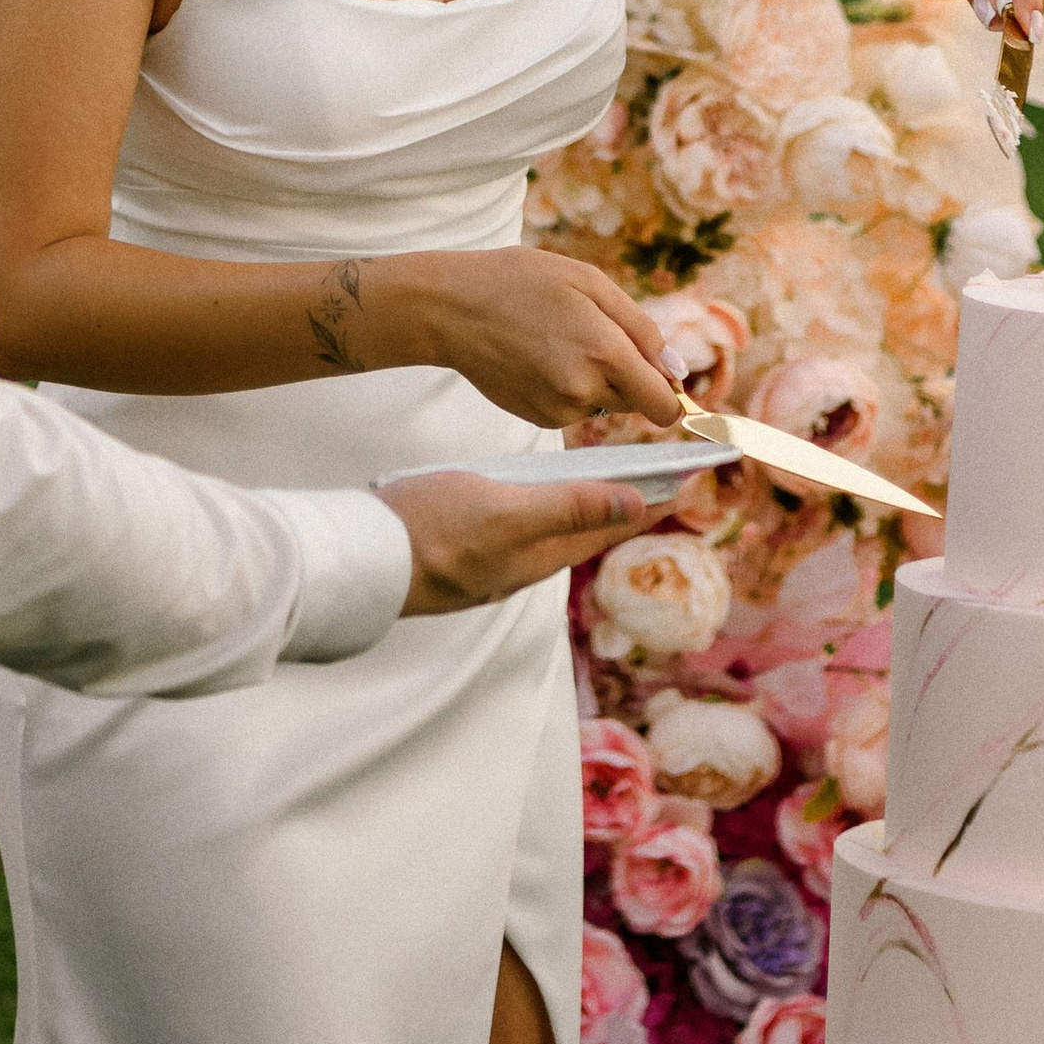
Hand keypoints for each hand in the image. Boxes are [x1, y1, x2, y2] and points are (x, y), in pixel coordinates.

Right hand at [368, 247, 684, 432]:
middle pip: (636, 402)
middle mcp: (584, 391)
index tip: (667, 378)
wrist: (451, 308)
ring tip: (558, 340)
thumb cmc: (521, 282)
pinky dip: (568, 388)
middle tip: (594, 335)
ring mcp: (557, 410)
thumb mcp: (589, 282)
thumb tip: (676, 370)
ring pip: (604, 403)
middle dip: (631, 376)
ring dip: (597, 380)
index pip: (665, 405)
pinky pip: (573, 408)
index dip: (672, 393)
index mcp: (605, 353)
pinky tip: (539, 358)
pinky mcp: (536, 418)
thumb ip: (640, 328)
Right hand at [379, 464, 648, 615]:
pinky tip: (529, 494)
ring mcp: (488, 563)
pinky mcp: (460, 553)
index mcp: (538, 555)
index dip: (646, 501)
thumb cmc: (429, 532)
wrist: (359, 561)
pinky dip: (540, 509)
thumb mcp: (506, 510)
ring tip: (604, 482)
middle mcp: (519, 565)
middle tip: (654, 478)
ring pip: (549, 532)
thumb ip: (569, 508)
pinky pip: (517, 530)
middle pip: (582, 531)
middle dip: (619, 504)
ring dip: (581, 507)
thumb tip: (634, 508)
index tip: (684, 479)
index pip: (607, 526)